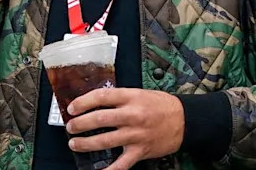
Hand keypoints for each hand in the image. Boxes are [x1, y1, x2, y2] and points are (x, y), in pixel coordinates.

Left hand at [65, 88, 183, 169]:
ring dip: (86, 143)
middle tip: (70, 127)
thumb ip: (118, 98)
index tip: (72, 108)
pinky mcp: (141, 151)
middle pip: (99, 119)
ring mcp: (136, 134)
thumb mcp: (139, 93)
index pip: (101, 96)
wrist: (184, 120)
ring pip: (105, 140)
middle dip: (80, 124)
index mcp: (130, 97)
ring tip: (74, 144)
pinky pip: (121, 164)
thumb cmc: (160, 105)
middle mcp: (132, 115)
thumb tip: (94, 103)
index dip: (82, 102)